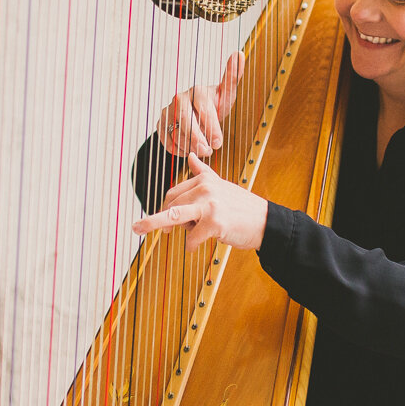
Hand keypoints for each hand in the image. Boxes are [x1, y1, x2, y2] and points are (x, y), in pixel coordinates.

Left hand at [131, 153, 267, 250]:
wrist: (266, 222)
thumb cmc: (242, 208)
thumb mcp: (222, 185)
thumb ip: (203, 173)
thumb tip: (191, 157)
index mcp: (205, 180)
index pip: (174, 193)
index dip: (163, 207)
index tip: (157, 218)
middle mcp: (206, 189)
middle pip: (171, 204)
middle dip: (157, 219)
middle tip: (140, 228)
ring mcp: (210, 205)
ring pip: (174, 215)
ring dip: (153, 223)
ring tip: (138, 229)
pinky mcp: (215, 223)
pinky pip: (192, 237)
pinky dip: (191, 245)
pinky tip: (196, 247)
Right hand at [158, 52, 243, 157]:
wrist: (198, 113)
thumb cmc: (214, 104)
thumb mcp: (227, 94)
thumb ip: (233, 77)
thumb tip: (239, 53)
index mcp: (197, 91)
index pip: (204, 109)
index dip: (212, 127)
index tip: (219, 142)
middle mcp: (180, 98)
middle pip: (186, 121)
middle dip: (198, 139)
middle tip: (208, 151)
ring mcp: (168, 111)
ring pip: (175, 132)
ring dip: (189, 146)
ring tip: (201, 151)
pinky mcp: (161, 123)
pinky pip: (166, 140)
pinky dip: (177, 149)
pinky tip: (188, 150)